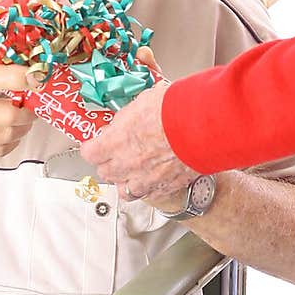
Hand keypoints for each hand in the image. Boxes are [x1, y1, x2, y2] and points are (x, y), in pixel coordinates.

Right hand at [0, 3, 33, 166]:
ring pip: (5, 136)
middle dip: (29, 108)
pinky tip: (6, 129)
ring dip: (22, 125)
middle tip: (32, 98)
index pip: (1, 78)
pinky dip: (8, 141)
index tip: (35, 73)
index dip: (26, 76)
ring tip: (22, 112)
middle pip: (8, 115)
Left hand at [80, 76, 197, 205]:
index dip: (92, 147)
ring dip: (126, 180)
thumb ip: (129, 115)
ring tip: (132, 170)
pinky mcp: (167, 187)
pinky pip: (150, 194)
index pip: (89, 153)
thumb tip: (127, 116)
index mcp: (115, 142)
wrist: (204, 125)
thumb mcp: (144, 100)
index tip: (96, 143)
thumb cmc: (177, 110)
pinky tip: (154, 177)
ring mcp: (146, 179)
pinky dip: (149, 187)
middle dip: (108, 163)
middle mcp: (127, 165)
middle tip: (115, 153)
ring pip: (125, 191)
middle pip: (105, 173)